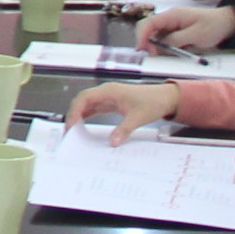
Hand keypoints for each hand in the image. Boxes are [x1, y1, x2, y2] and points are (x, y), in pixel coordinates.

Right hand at [68, 82, 182, 146]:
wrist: (165, 98)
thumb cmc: (153, 102)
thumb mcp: (138, 117)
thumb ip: (124, 130)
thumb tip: (112, 142)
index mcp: (110, 91)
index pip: (85, 98)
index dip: (76, 110)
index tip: (72, 125)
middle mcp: (107, 92)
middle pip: (83, 100)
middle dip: (74, 114)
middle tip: (69, 130)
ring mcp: (109, 97)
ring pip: (87, 104)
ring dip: (79, 115)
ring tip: (73, 129)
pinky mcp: (112, 103)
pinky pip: (95, 108)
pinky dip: (88, 116)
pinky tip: (84, 125)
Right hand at [138, 0, 234, 55]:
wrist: (228, 23)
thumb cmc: (214, 26)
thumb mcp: (196, 35)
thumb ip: (176, 40)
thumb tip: (160, 45)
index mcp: (172, 15)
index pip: (149, 23)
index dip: (142, 35)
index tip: (141, 48)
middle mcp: (170, 19)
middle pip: (149, 29)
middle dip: (147, 42)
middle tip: (153, 55)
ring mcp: (173, 25)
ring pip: (156, 36)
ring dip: (157, 46)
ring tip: (164, 55)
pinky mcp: (177, 32)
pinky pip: (165, 40)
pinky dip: (165, 47)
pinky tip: (171, 53)